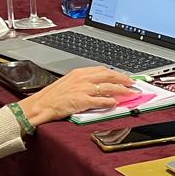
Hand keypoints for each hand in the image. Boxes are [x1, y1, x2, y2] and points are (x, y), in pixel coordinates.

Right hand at [20, 66, 135, 122]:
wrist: (41, 105)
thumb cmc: (54, 96)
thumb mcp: (70, 83)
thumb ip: (85, 82)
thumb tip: (100, 85)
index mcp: (80, 72)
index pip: (103, 70)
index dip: (117, 74)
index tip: (126, 77)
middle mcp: (82, 78)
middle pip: (109, 75)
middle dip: (124, 79)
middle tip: (133, 84)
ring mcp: (82, 89)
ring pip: (107, 87)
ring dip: (121, 90)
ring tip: (130, 93)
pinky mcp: (81, 101)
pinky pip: (100, 100)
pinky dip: (109, 102)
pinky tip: (116, 103)